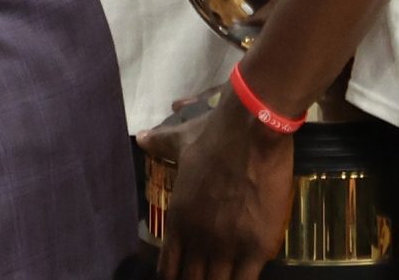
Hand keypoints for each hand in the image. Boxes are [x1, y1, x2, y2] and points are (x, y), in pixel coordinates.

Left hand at [145, 102, 294, 279]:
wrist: (252, 133)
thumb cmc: (215, 135)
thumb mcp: (181, 141)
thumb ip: (160, 145)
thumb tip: (141, 138)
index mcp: (178, 216)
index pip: (167, 265)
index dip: (170, 277)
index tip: (176, 278)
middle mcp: (198, 236)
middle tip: (200, 278)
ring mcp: (227, 245)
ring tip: (219, 279)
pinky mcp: (258, 247)